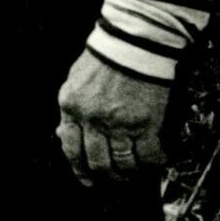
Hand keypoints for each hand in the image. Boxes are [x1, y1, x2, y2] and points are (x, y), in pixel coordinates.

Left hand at [57, 49, 169, 187]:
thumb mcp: (75, 80)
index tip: (89, 181)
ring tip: (135, 171)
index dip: (80, 170)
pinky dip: (154, 162)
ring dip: (130, 172)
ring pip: (124, 164)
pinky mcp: (147, 123)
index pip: (71, 149)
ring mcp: (121, 123)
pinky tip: (156, 160)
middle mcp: (93, 119)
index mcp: (71, 107)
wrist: (134, 40)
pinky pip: (150, 156)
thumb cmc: (105, 57)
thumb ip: (71, 109)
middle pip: (98, 162)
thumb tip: (63, 134)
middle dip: (107, 177)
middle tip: (116, 181)